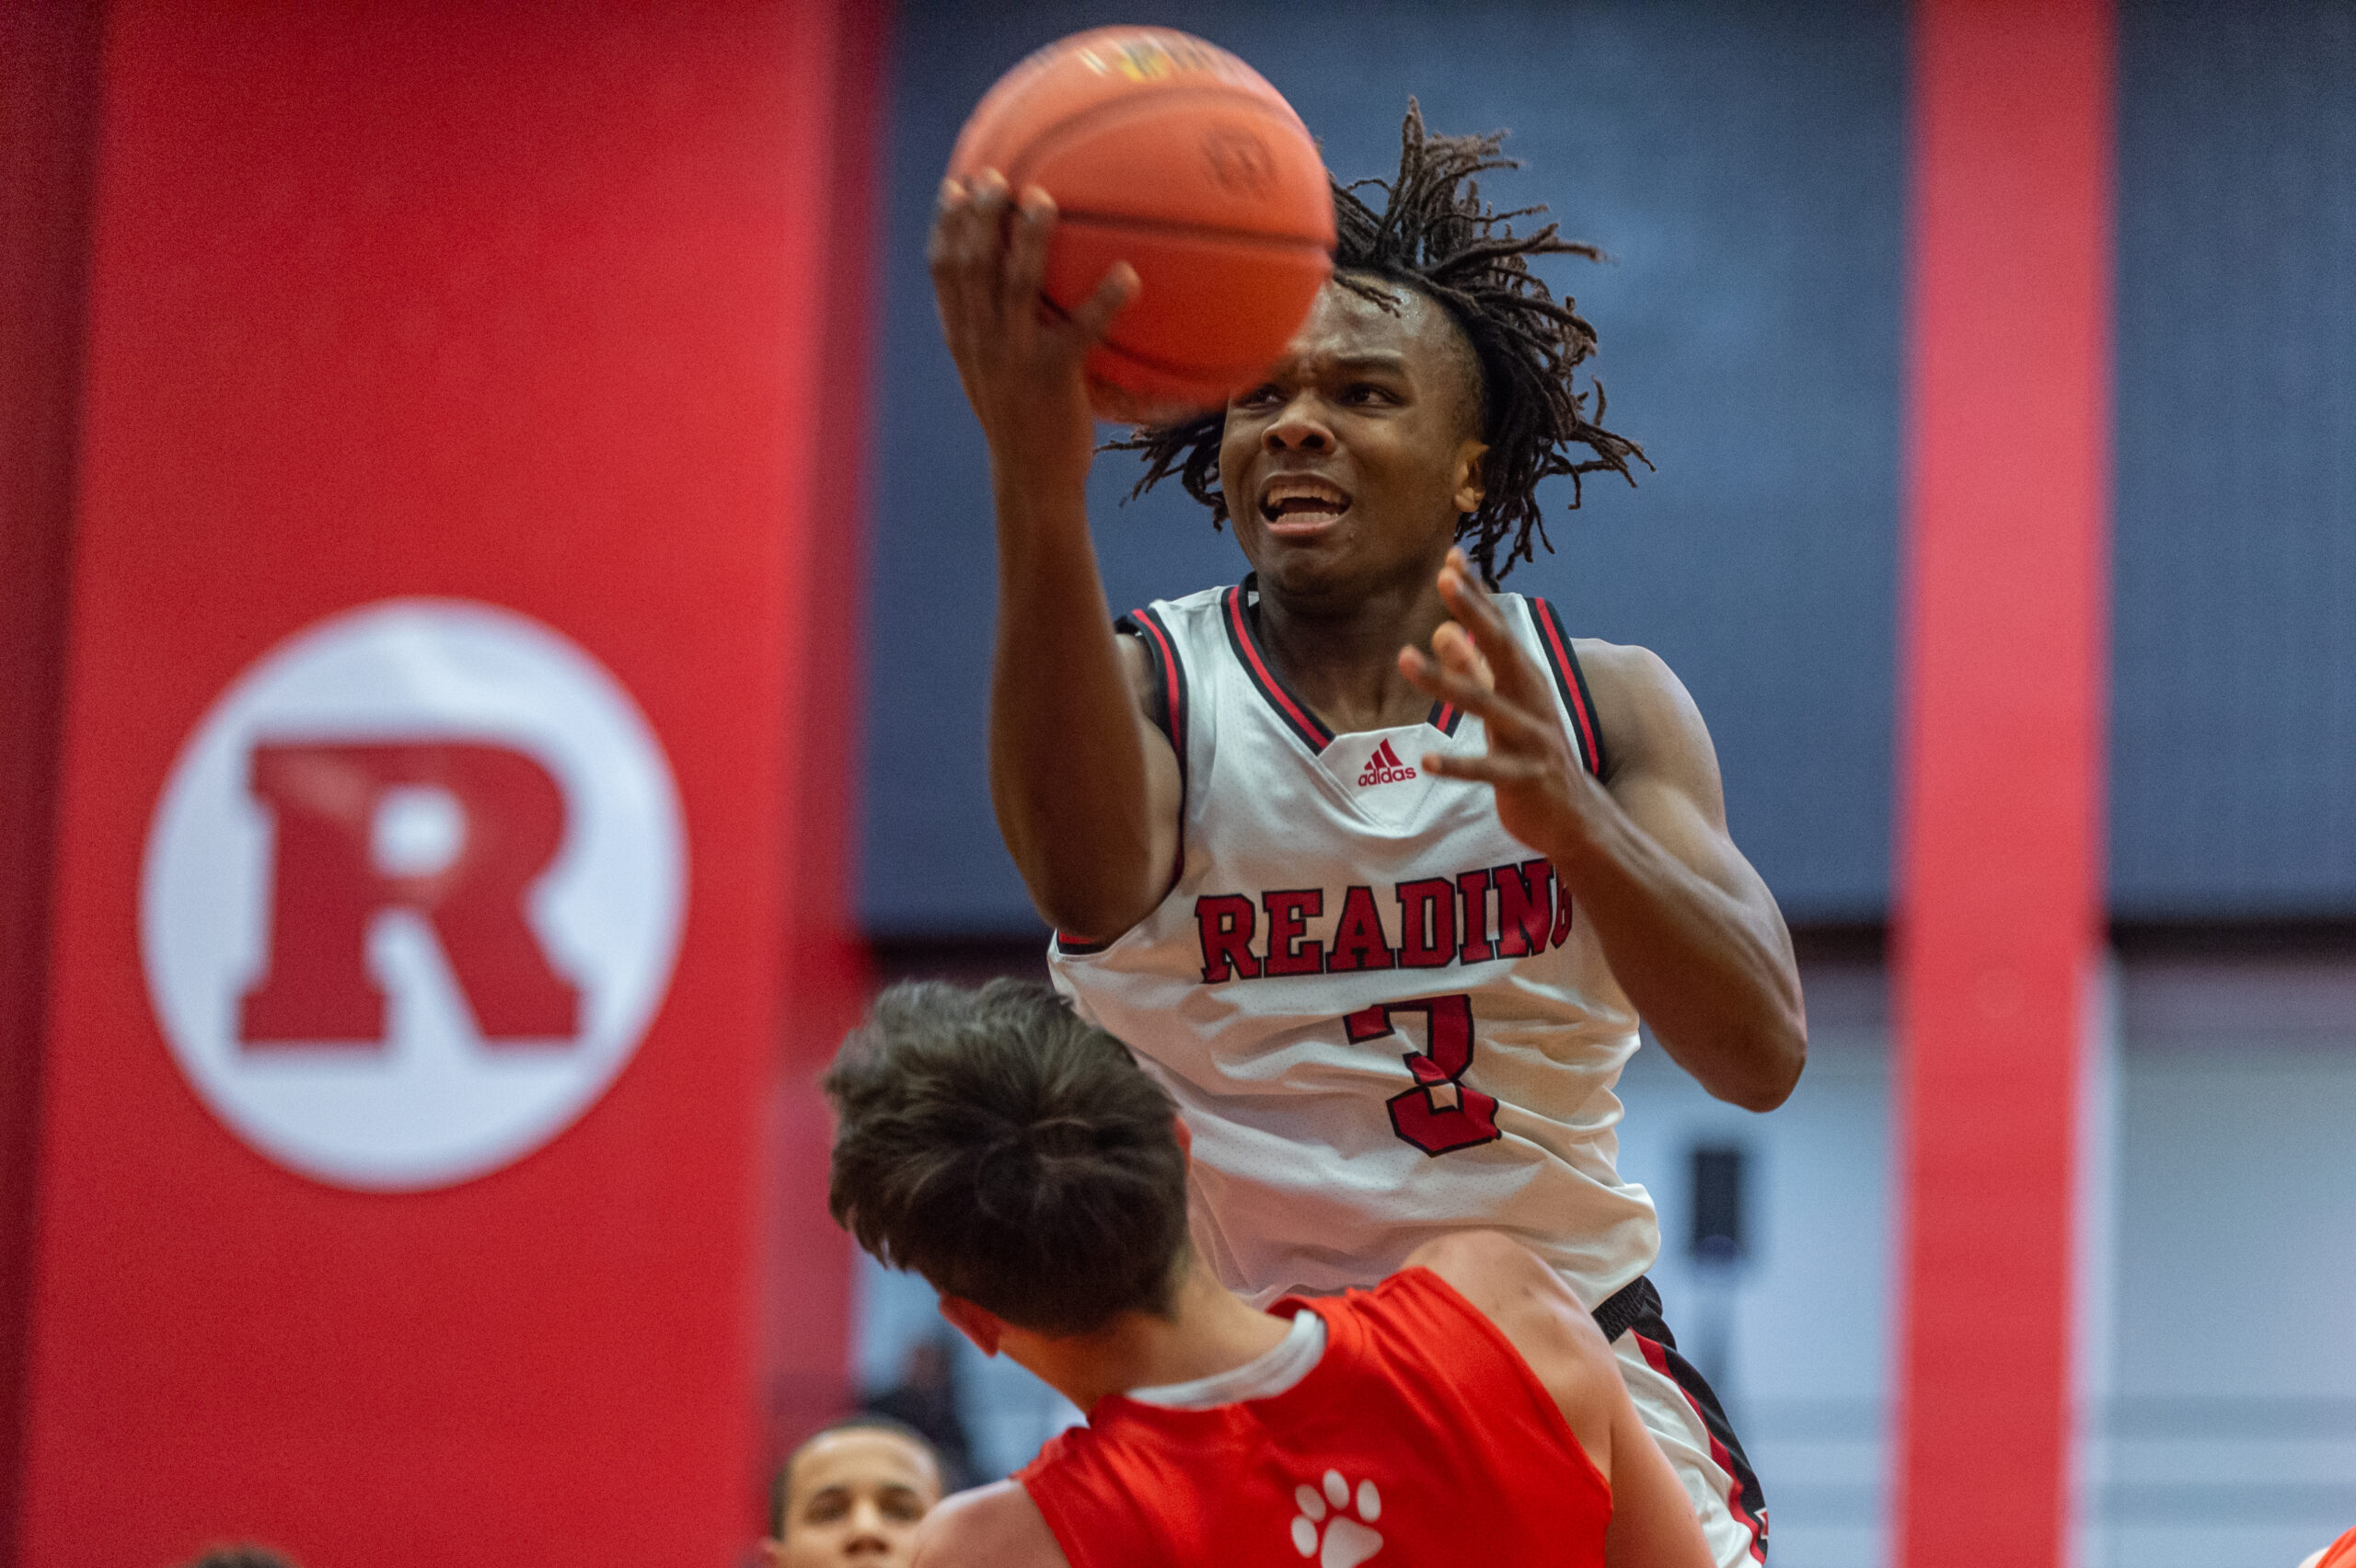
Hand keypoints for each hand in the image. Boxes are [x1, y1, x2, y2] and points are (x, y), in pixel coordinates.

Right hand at [929, 170, 1138, 490]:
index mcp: (963, 339)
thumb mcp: (996, 375)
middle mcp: (979, 342)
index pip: (942, 273)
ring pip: (1013, 286)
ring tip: (1044, 201)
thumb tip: (1018, 289)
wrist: (1032, 480)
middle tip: (997, 176)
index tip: (957, 184)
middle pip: (969, 266)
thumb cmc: (1025, 423)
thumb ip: (997, 332)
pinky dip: (1103, 300)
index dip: (947, 225)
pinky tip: (1128, 275)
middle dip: (979, 216)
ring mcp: (1011, 358)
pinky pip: (1079, 330)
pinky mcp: (1050, 377)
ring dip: (1027, 240)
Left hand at [1398, 549, 1607, 862]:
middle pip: (1502, 650)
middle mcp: (1532, 702)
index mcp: (1525, 682)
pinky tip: (1425, 761)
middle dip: (1474, 613)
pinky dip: (1458, 766)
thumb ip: (1475, 671)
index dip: (1477, 595)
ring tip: (1404, 658)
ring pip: (1487, 706)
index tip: (1452, 558)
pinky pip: (1488, 771)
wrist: (1578, 820)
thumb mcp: (1503, 708)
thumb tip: (1444, 630)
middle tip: (1444, 578)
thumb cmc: (1533, 757)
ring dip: (1445, 680)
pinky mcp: (1525, 780)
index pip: (1497, 630)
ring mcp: (1532, 740)